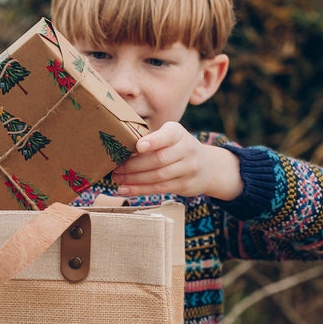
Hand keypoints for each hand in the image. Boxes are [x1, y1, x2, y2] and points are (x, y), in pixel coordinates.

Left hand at [110, 122, 242, 199]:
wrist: (206, 167)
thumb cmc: (177, 148)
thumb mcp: (170, 137)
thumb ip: (151, 139)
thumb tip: (120, 146)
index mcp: (179, 133)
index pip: (168, 136)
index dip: (154, 141)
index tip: (138, 146)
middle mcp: (187, 149)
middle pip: (158, 159)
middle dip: (134, 165)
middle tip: (115, 168)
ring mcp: (188, 169)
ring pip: (158, 176)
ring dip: (134, 179)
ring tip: (117, 179)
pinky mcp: (185, 185)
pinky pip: (159, 188)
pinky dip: (140, 190)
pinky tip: (125, 189)